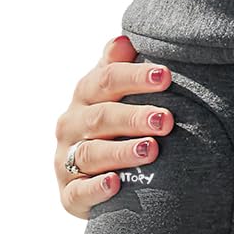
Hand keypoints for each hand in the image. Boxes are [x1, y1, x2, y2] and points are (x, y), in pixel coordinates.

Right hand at [53, 34, 174, 218]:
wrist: (97, 173)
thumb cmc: (117, 122)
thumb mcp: (115, 92)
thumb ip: (118, 66)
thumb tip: (125, 39)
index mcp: (85, 95)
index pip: (106, 80)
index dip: (135, 76)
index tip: (166, 76)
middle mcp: (71, 125)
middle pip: (101, 117)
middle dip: (134, 117)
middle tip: (166, 120)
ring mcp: (67, 160)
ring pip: (91, 154)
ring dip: (121, 152)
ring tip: (151, 150)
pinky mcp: (69, 194)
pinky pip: (78, 192)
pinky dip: (95, 189)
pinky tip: (115, 184)